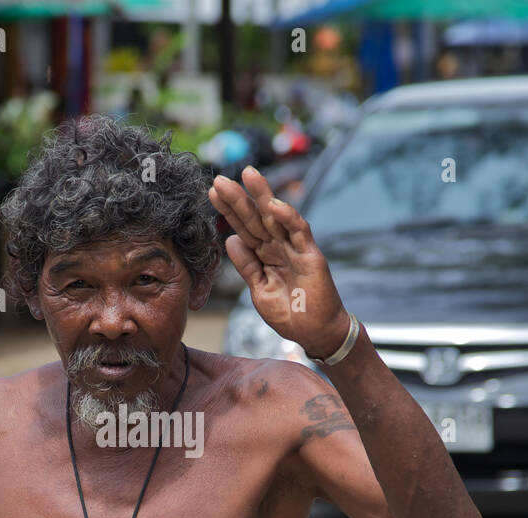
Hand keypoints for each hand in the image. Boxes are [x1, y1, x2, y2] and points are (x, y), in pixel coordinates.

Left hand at [209, 166, 350, 359]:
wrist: (316, 333)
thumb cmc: (290, 314)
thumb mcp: (260, 290)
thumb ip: (247, 266)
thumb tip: (230, 240)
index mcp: (264, 256)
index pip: (243, 228)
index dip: (229, 211)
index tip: (212, 193)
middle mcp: (278, 247)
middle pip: (255, 218)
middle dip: (238, 198)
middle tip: (219, 179)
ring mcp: (295, 249)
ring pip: (276, 217)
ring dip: (262, 196)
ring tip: (247, 174)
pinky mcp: (311, 256)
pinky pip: (299, 232)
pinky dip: (287, 217)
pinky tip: (272, 204)